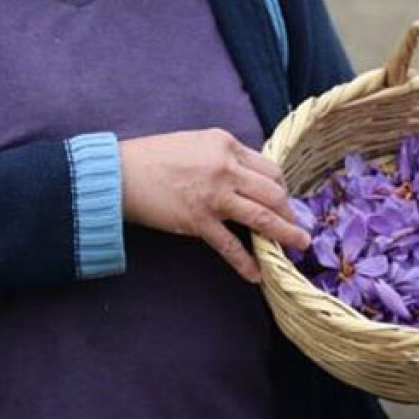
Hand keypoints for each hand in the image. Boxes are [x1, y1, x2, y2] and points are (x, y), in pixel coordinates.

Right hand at [119, 128, 310, 282]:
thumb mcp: (197, 143)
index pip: (269, 167)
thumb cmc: (155, 157)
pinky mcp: (198, 221)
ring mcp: (214, 195)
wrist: (120, 174)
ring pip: (262, 217)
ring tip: (299, 244)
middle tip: (298, 226)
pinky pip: (230, 245)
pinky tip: (258, 274)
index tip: (285, 201)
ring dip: (285, 233)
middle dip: (289, 211)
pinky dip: (246, 262)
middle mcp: (226, 167)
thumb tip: (249, 178)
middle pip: (273, 192)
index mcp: (226, 144)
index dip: (282, 187)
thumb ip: (225, 157)